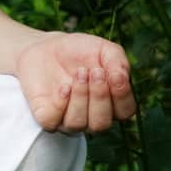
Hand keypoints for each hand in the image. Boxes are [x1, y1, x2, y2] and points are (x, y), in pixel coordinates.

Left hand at [13, 31, 136, 134]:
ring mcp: (67, 119)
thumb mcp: (104, 50)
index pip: (124, 112)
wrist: (45, 46)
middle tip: (94, 72)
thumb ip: (119, 63)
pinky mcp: (46, 116)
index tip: (111, 73)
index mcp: (111, 104)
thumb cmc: (79, 51)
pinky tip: (63, 87)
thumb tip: (121, 79)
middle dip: (99, 96)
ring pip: (78, 124)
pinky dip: (59, 105)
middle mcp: (91, 117)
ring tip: (78, 74)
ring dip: (80, 98)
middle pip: (101, 123)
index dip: (121, 95)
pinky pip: (52, 122)